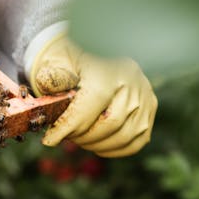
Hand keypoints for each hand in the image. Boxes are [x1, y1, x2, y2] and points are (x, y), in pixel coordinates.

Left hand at [29, 34, 156, 157]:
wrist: (92, 49)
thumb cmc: (70, 60)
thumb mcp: (55, 62)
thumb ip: (51, 81)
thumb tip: (48, 106)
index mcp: (108, 66)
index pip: (93, 102)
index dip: (70, 125)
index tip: (50, 140)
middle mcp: (132, 79)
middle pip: (111, 123)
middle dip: (83, 137)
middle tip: (66, 136)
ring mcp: (145, 93)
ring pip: (126, 135)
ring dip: (97, 144)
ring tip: (79, 139)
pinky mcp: (151, 106)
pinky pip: (137, 140)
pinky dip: (116, 149)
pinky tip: (97, 145)